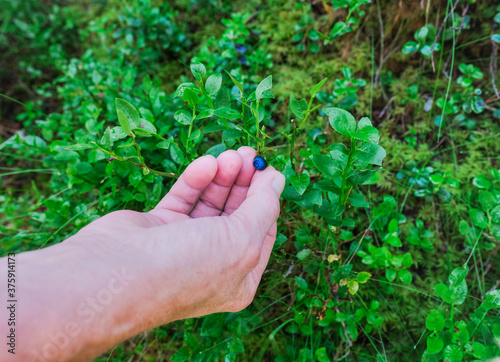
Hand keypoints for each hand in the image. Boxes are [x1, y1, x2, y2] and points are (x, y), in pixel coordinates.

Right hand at [75, 146, 284, 322]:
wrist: (116, 274)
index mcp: (238, 279)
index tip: (269, 170)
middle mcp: (212, 262)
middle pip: (236, 214)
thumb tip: (278, 179)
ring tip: (231, 154)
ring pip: (210, 203)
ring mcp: (184, 244)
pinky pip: (184, 198)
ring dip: (222, 177)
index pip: (262, 233)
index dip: (267, 200)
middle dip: (244, 183)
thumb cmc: (188, 266)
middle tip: (248, 154)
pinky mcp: (159, 226)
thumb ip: (263, 206)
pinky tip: (206, 164)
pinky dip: (196, 180)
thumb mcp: (242, 239)